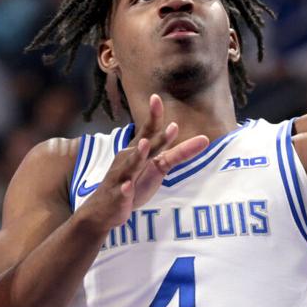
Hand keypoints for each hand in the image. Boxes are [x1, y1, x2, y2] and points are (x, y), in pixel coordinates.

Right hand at [76, 94, 208, 232]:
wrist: (102, 209)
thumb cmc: (131, 183)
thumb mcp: (158, 167)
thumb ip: (179, 154)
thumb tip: (204, 138)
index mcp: (137, 151)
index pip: (147, 131)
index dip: (153, 116)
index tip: (156, 97)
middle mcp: (128, 160)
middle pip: (143, 145)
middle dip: (155, 136)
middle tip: (171, 126)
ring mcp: (121, 177)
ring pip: (131, 165)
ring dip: (138, 155)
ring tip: (145, 145)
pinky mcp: (118, 196)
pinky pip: (121, 192)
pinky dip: (124, 190)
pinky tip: (127, 188)